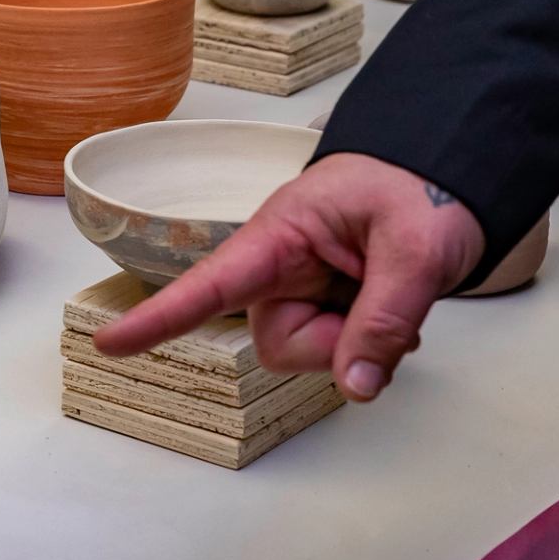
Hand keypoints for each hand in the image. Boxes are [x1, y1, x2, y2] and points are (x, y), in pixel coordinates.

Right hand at [92, 154, 484, 401]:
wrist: (449, 174)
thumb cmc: (421, 187)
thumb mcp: (416, 250)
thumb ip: (386, 319)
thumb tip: (356, 385)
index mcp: (281, 233)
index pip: (210, 282)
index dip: (159, 316)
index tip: (109, 342)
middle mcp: (279, 265)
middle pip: (278, 341)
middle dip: (334, 345)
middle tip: (395, 313)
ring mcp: (301, 286)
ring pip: (309, 352)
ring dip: (359, 342)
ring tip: (397, 296)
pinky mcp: (324, 302)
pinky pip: (336, 350)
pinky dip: (372, 342)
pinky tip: (396, 307)